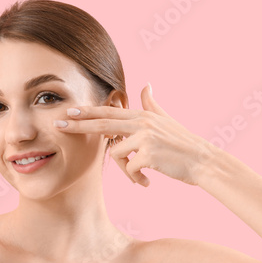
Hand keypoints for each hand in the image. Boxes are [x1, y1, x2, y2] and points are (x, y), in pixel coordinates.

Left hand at [53, 83, 215, 186]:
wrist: (203, 161)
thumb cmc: (182, 143)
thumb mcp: (166, 119)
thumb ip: (151, 103)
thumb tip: (146, 84)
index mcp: (142, 116)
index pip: (109, 112)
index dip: (87, 111)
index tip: (68, 110)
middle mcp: (142, 123)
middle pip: (103, 124)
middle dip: (78, 124)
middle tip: (58, 124)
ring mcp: (145, 138)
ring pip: (118, 154)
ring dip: (127, 168)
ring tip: (144, 173)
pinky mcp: (149, 154)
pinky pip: (130, 168)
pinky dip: (137, 177)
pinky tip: (150, 178)